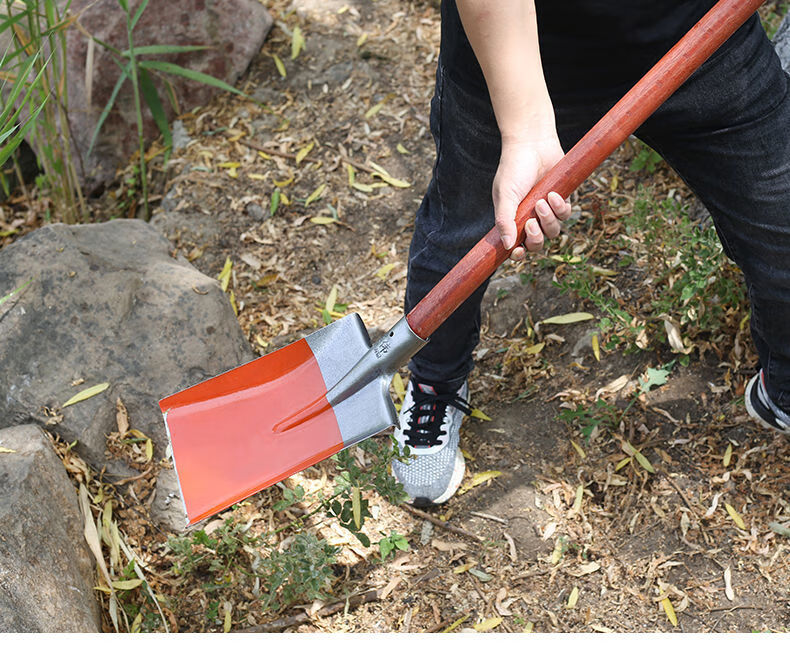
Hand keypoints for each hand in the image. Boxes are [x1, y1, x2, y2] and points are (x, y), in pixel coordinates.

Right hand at [493, 135, 571, 260]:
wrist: (532, 143)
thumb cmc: (514, 168)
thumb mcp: (505, 195)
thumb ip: (505, 221)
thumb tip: (507, 246)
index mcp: (512, 219)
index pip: (516, 246)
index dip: (518, 254)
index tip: (519, 251)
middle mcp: (529, 217)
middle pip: (537, 243)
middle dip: (536, 238)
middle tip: (531, 223)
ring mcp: (546, 210)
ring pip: (553, 231)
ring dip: (548, 220)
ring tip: (542, 202)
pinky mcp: (561, 199)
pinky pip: (566, 214)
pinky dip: (560, 207)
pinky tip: (553, 194)